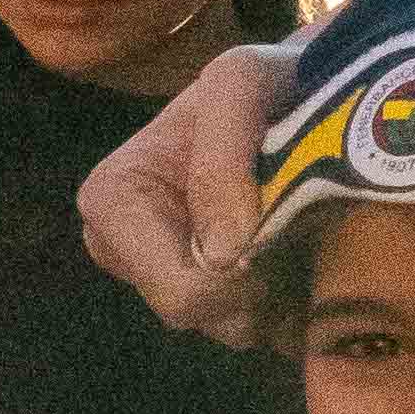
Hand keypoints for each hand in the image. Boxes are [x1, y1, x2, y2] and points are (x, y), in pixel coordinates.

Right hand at [76, 41, 293, 340]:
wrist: (303, 94)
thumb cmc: (266, 82)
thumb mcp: (242, 82)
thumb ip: (224, 155)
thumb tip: (220, 255)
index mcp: (111, 202)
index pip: (178, 293)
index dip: (238, 279)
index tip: (276, 230)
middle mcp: (123, 249)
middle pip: (201, 316)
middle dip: (257, 286)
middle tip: (294, 226)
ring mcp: (163, 277)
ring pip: (230, 328)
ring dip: (279, 292)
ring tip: (299, 229)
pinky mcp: (206, 296)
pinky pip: (256, 331)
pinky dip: (290, 302)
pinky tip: (301, 252)